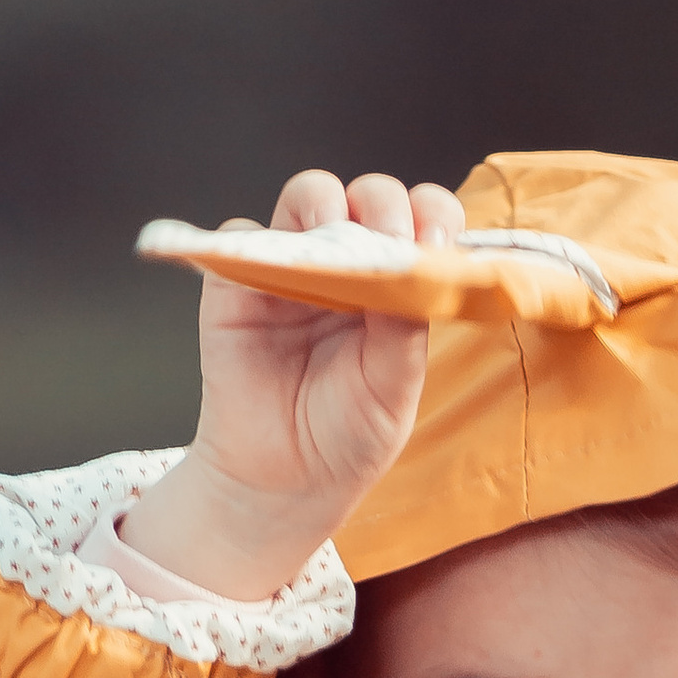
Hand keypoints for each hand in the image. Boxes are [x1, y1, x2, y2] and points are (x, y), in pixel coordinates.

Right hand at [126, 168, 465, 599]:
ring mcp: (295, 266)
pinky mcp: (239, 279)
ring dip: (323, 204)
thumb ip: (405, 332)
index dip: (434, 217)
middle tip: (389, 240)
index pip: (424, 224)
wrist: (283, 482)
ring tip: (332, 239)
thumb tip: (412, 270)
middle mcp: (350, 265)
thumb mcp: (393, 393)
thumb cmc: (346, 437)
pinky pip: (241, 234)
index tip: (438, 242)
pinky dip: (254, 241)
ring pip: (309, 196)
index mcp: (398, 285)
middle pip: (371, 199)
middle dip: (385, 206)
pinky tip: (270, 272)